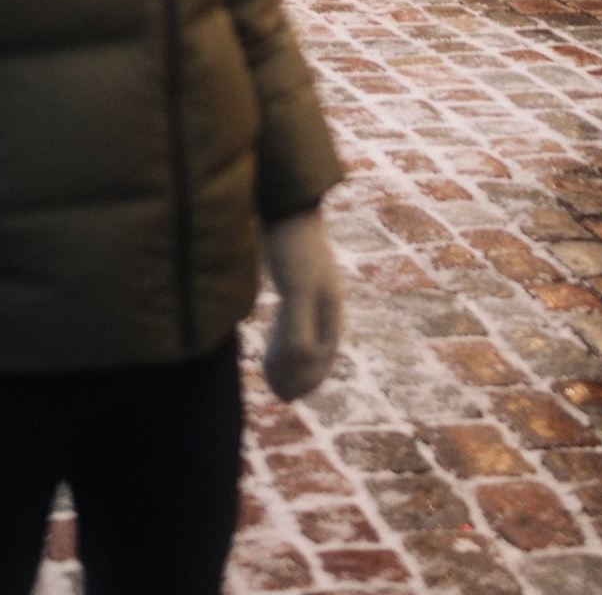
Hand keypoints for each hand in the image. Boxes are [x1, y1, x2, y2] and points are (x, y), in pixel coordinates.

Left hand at [262, 209, 342, 401]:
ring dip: (291, 360)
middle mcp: (323, 302)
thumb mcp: (296, 289)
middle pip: (317, 349)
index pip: (323, 356)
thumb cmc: (293, 245)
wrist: (285, 204)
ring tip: (273, 377)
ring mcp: (308, 290)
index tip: (285, 396)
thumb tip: (298, 366)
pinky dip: (284, 338)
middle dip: (300, 375)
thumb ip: (298, 329)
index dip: (306, 379)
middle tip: (279, 395)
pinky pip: (294, 319)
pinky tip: (272, 340)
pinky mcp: (293, 280)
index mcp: (330, 308)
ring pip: (305, 335)